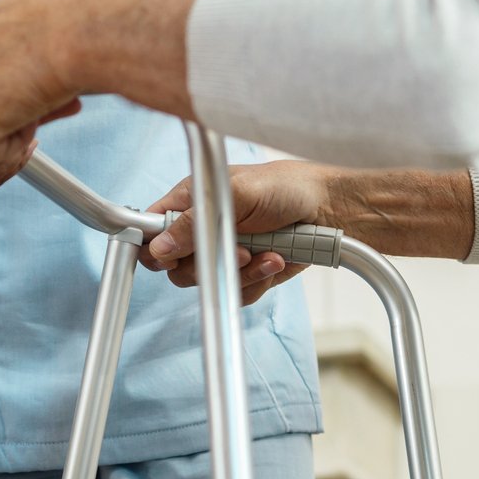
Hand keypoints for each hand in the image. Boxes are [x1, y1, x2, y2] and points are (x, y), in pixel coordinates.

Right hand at [139, 160, 336, 306]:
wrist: (328, 208)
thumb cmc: (284, 186)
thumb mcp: (237, 194)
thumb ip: (194, 220)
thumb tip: (159, 246)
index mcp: (191, 202)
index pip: (151, 231)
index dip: (154, 248)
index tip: (169, 258)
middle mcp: (203, 230)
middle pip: (176, 267)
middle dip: (207, 263)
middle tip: (237, 249)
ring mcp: (225, 254)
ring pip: (208, 283)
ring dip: (239, 272)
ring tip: (265, 251)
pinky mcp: (247, 273)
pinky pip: (236, 293)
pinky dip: (257, 281)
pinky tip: (275, 260)